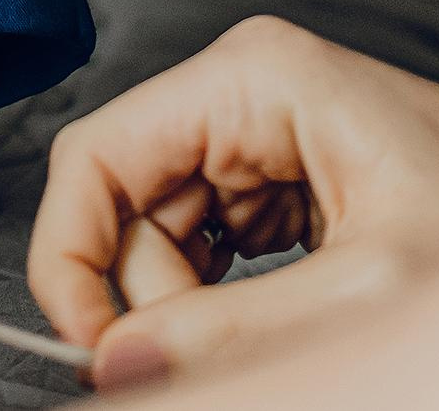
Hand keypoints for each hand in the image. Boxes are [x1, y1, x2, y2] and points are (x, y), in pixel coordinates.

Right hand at [28, 15, 438, 390]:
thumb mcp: (365, 292)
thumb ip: (236, 332)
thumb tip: (120, 362)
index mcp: (254, 77)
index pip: (95, 154)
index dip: (73, 259)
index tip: (95, 353)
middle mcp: (247, 92)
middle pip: (128, 203)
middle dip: (154, 298)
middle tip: (216, 358)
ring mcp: (264, 134)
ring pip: (162, 233)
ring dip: (191, 308)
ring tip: (278, 337)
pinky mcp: (283, 180)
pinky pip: (207, 246)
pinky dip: (222, 302)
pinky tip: (281, 321)